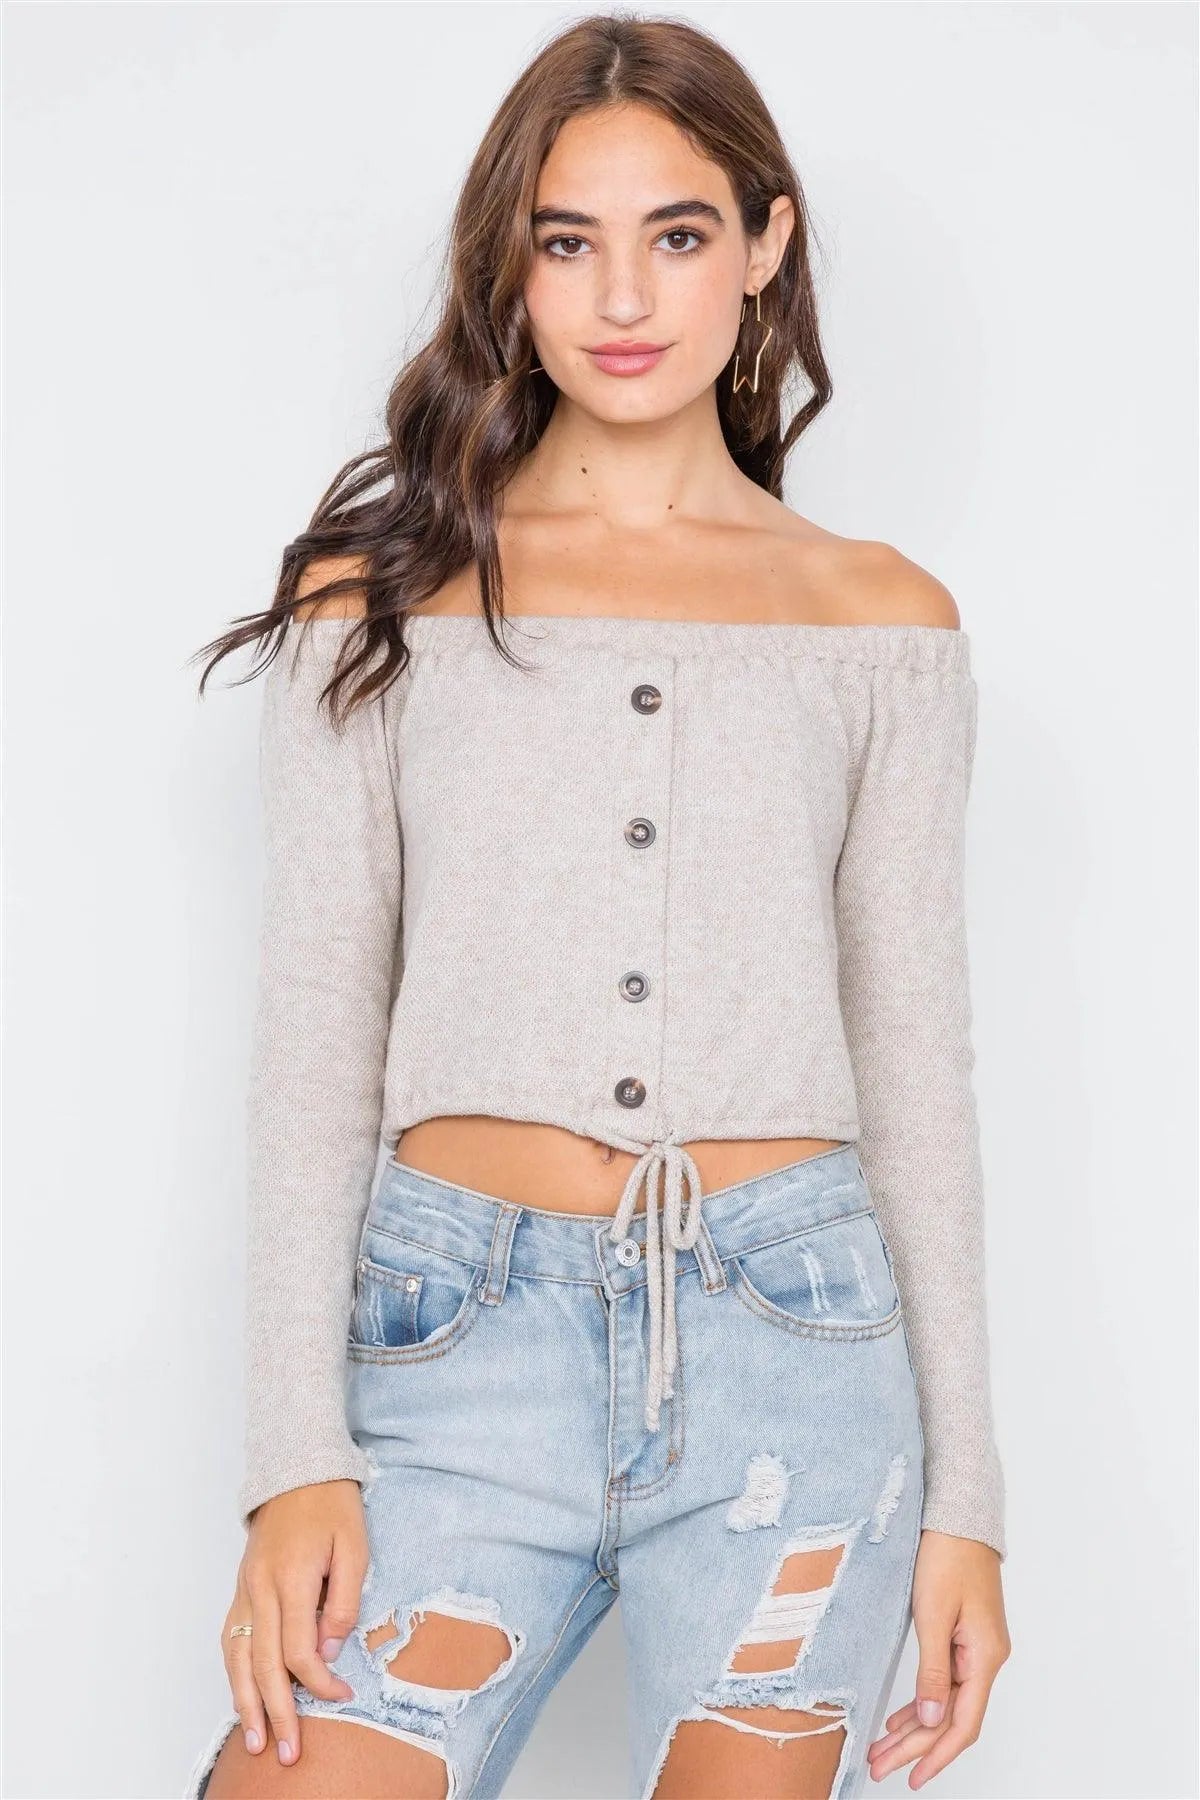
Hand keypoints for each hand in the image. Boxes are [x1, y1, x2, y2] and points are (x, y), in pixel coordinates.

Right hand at [220, 1479, 367, 1767]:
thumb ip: (344, 1602)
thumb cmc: (332, 1504)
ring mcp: (245, 1588)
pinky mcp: (241, 1586)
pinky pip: (230, 1636)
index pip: (299, 1650)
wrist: (298, 1467)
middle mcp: (261, 1588)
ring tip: (255, 1740)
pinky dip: (233, 1671)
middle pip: (262, 1664)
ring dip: (245, 1702)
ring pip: (237, 1656)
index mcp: (293, 1578)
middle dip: (276, 1713)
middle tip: (288, 1753)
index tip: (342, 1697)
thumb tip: (328, 1652)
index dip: (319, 1683)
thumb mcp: (355, 1546)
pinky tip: (241, 1695)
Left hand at [867, 1529, 1009, 1789]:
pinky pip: (944, 1681)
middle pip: (952, 1718)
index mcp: (985, 1656)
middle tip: (880, 1766)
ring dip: (916, 1728)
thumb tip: (930, 1718)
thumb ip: (932, 1669)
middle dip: (917, 1747)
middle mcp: (986, 1657)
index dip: (937, 1755)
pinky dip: (921, 1702)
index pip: (963, 1723)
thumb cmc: (947, 1553)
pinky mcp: (963, 1635)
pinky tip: (901, 1717)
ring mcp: (976, 1647)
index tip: (912, 1777)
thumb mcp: (933, 1613)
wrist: (957, 1512)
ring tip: (883, 1750)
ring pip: (946, 1701)